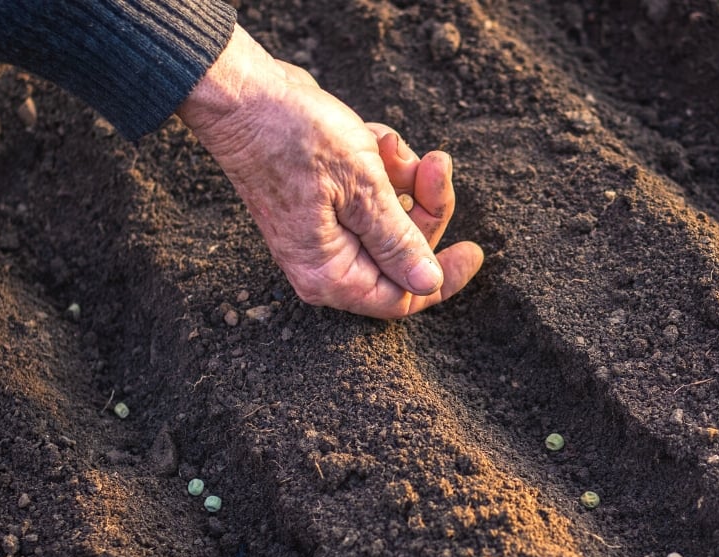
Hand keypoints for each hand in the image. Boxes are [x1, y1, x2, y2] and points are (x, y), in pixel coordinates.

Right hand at [176, 26, 482, 318]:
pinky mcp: (325, 202)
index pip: (401, 297)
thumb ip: (399, 242)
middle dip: (426, 205)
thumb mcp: (363, 190)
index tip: (474, 251)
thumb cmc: (295, 141)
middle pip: (402, 254)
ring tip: (389, 144)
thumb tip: (429, 284)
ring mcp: (323, 231)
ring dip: (404, 177)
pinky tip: (370, 137)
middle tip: (436, 163)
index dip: (442, 276)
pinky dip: (381, 165)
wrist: (244, 97)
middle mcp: (325, 262)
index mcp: (330, 274)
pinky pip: (373, 194)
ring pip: (392, 217)